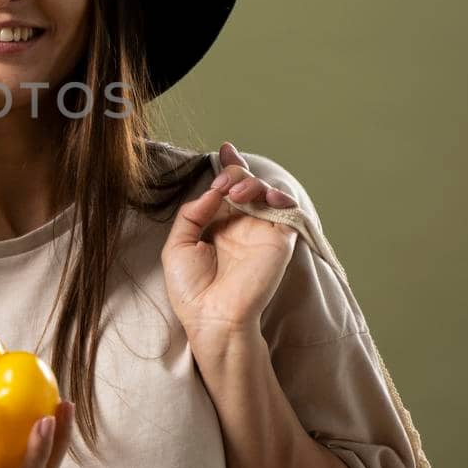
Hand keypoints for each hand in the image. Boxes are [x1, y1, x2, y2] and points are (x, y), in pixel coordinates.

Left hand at [161, 141, 299, 341]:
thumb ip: (191, 214)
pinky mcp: (280, 242)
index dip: (230, 167)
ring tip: (237, 194)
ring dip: (254, 184)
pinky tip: (266, 197)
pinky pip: (289, 211)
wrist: (212, 318)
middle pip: (246, 184)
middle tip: (224, 185)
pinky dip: (281, 197)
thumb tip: (212, 192)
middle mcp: (242, 226)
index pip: (227, 189)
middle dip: (236, 175)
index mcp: (218, 225)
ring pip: (267, 192)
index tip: (226, 149)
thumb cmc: (193, 290)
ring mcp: (262, 233)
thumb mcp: (178, 246)